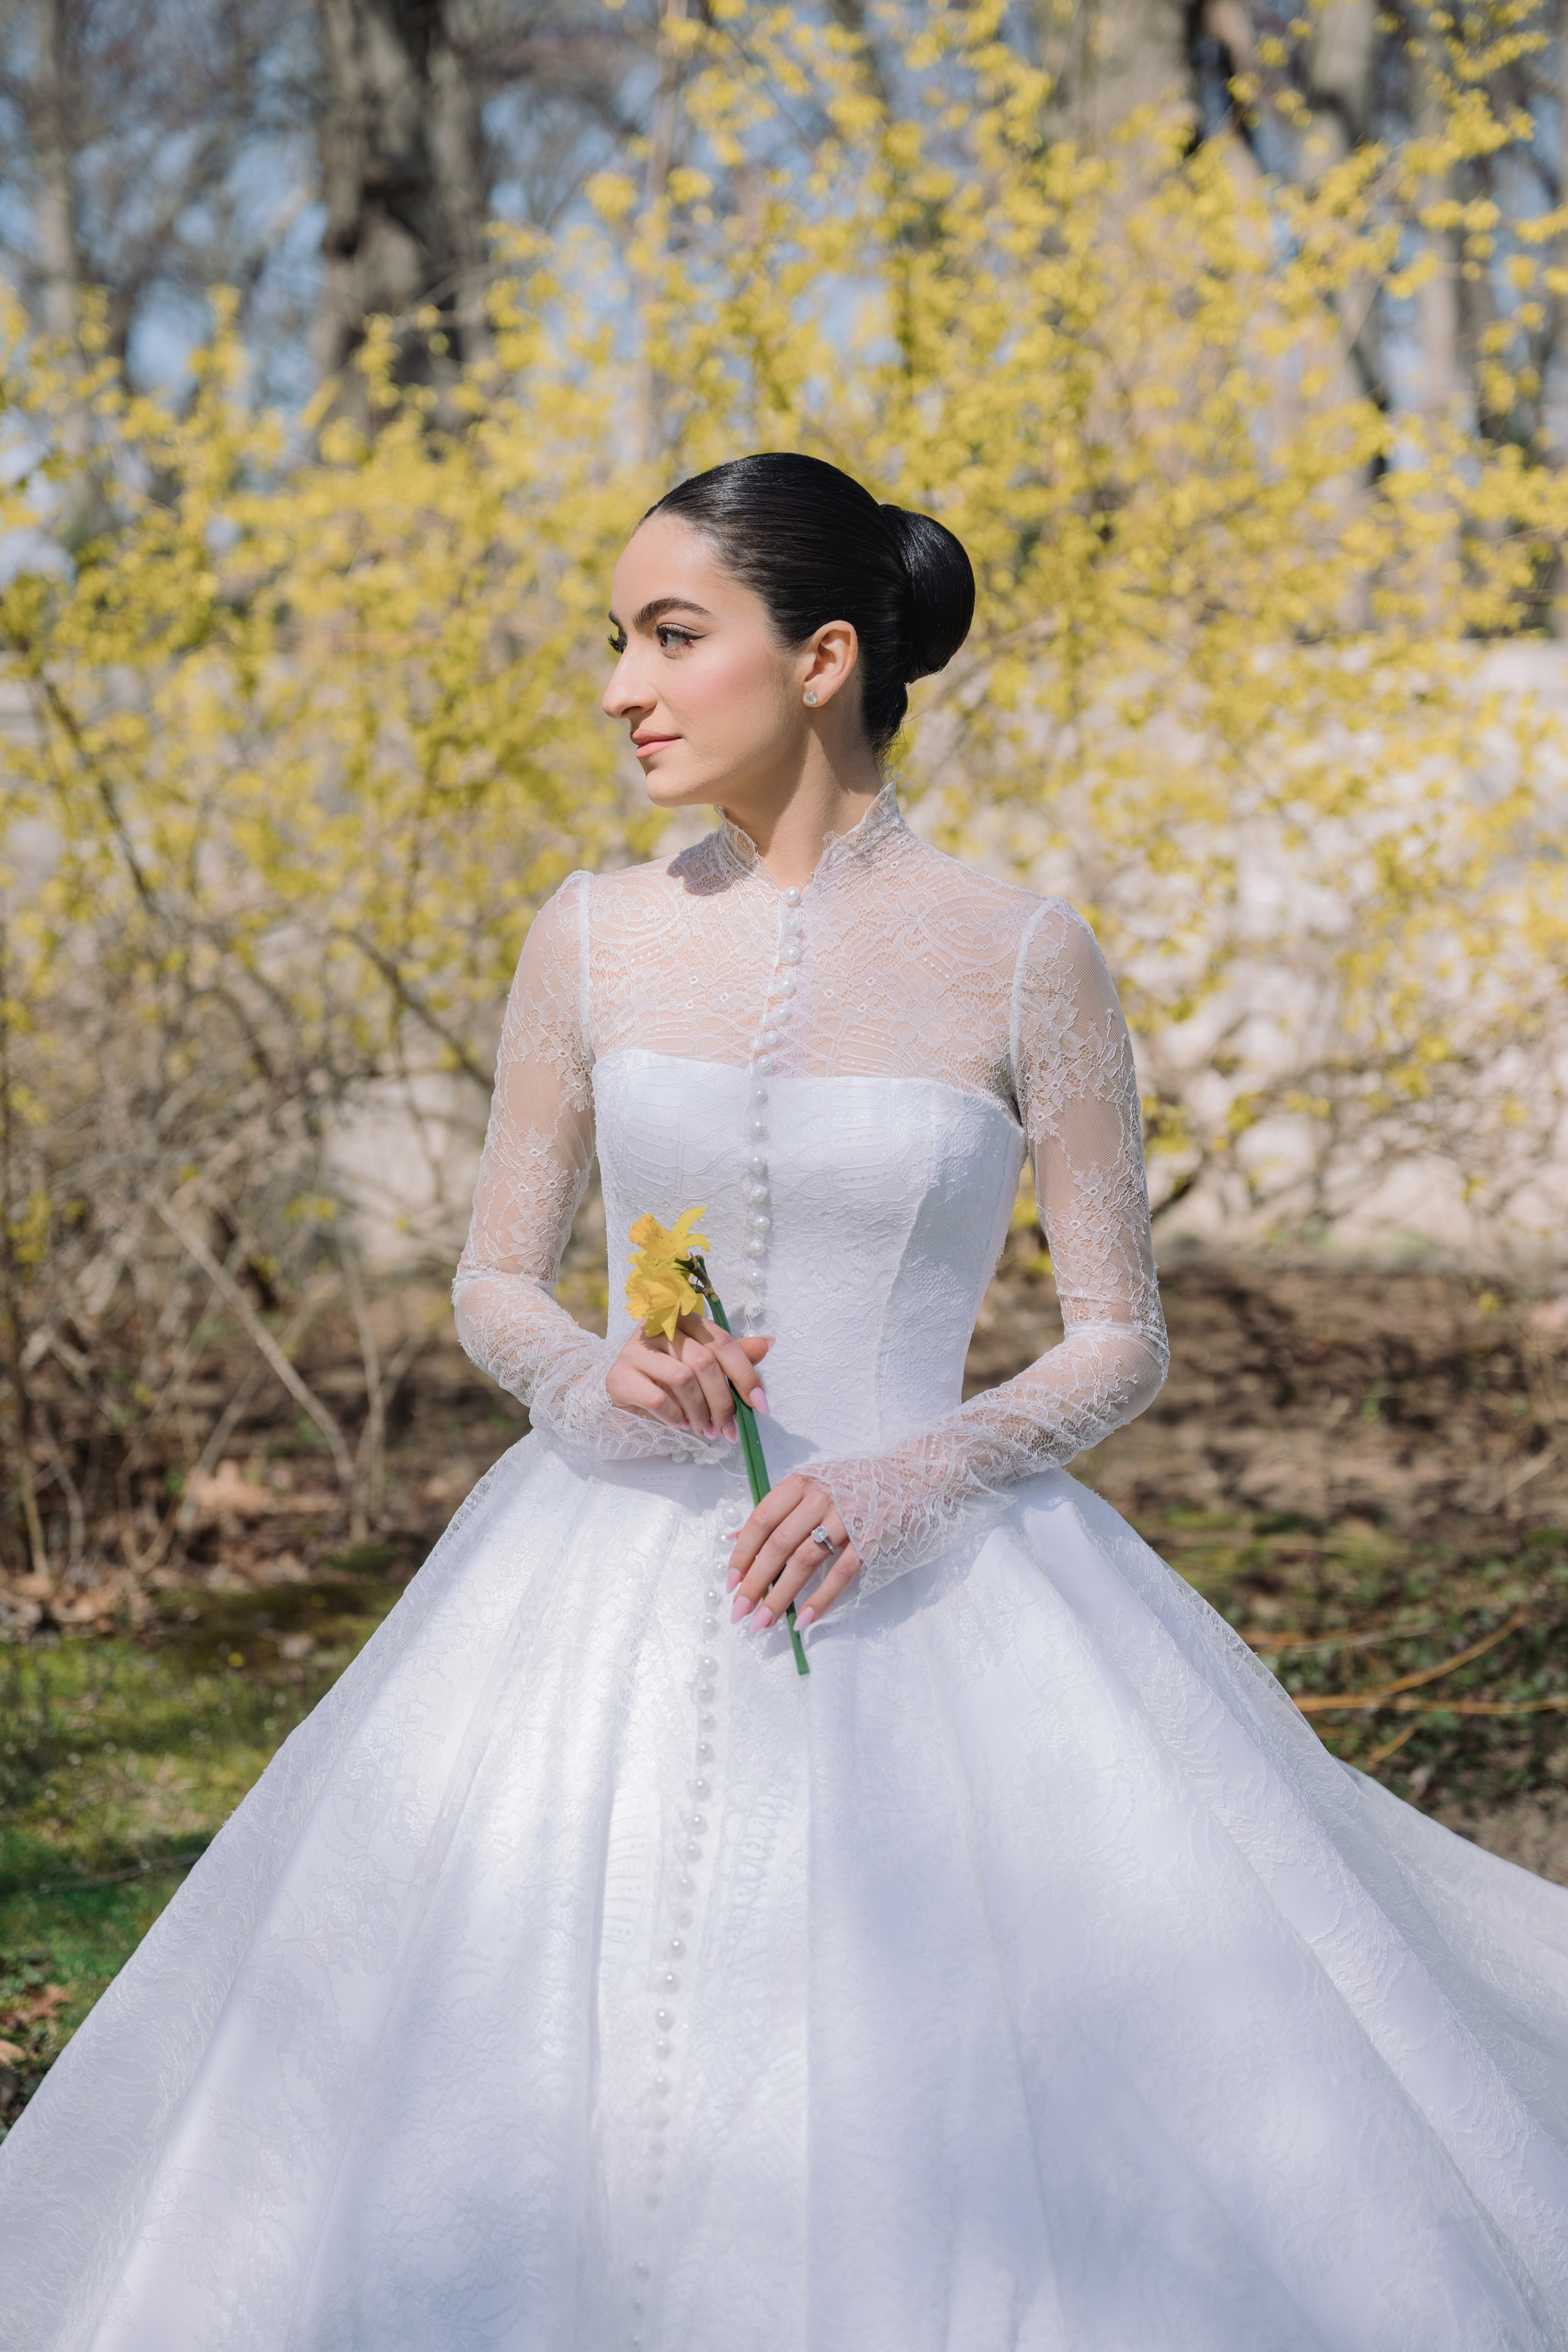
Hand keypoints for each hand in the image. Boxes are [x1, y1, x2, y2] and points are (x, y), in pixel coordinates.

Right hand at [605, 1311, 771, 1440]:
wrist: (622, 1387)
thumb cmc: (667, 1372)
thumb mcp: (702, 1361)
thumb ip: (731, 1354)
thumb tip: (768, 1343)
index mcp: (685, 1318)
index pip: (722, 1343)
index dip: (746, 1374)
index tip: (760, 1405)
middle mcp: (659, 1327)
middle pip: (704, 1362)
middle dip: (723, 1402)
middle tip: (728, 1429)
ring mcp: (636, 1349)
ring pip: (682, 1379)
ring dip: (700, 1412)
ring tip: (705, 1430)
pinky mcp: (620, 1375)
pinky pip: (658, 1398)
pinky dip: (675, 1417)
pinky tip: (681, 1424)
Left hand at [726, 1473, 861, 1629]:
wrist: (908, 1476)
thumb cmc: (850, 1485)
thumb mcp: (809, 1488)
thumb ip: (775, 1512)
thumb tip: (734, 1539)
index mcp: (800, 1483)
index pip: (761, 1519)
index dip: (742, 1553)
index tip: (730, 1583)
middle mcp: (821, 1497)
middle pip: (779, 1544)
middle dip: (755, 1582)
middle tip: (739, 1612)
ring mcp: (848, 1518)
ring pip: (806, 1561)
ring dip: (781, 1596)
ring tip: (763, 1622)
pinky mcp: (870, 1539)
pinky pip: (842, 1574)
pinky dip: (820, 1599)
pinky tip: (802, 1620)